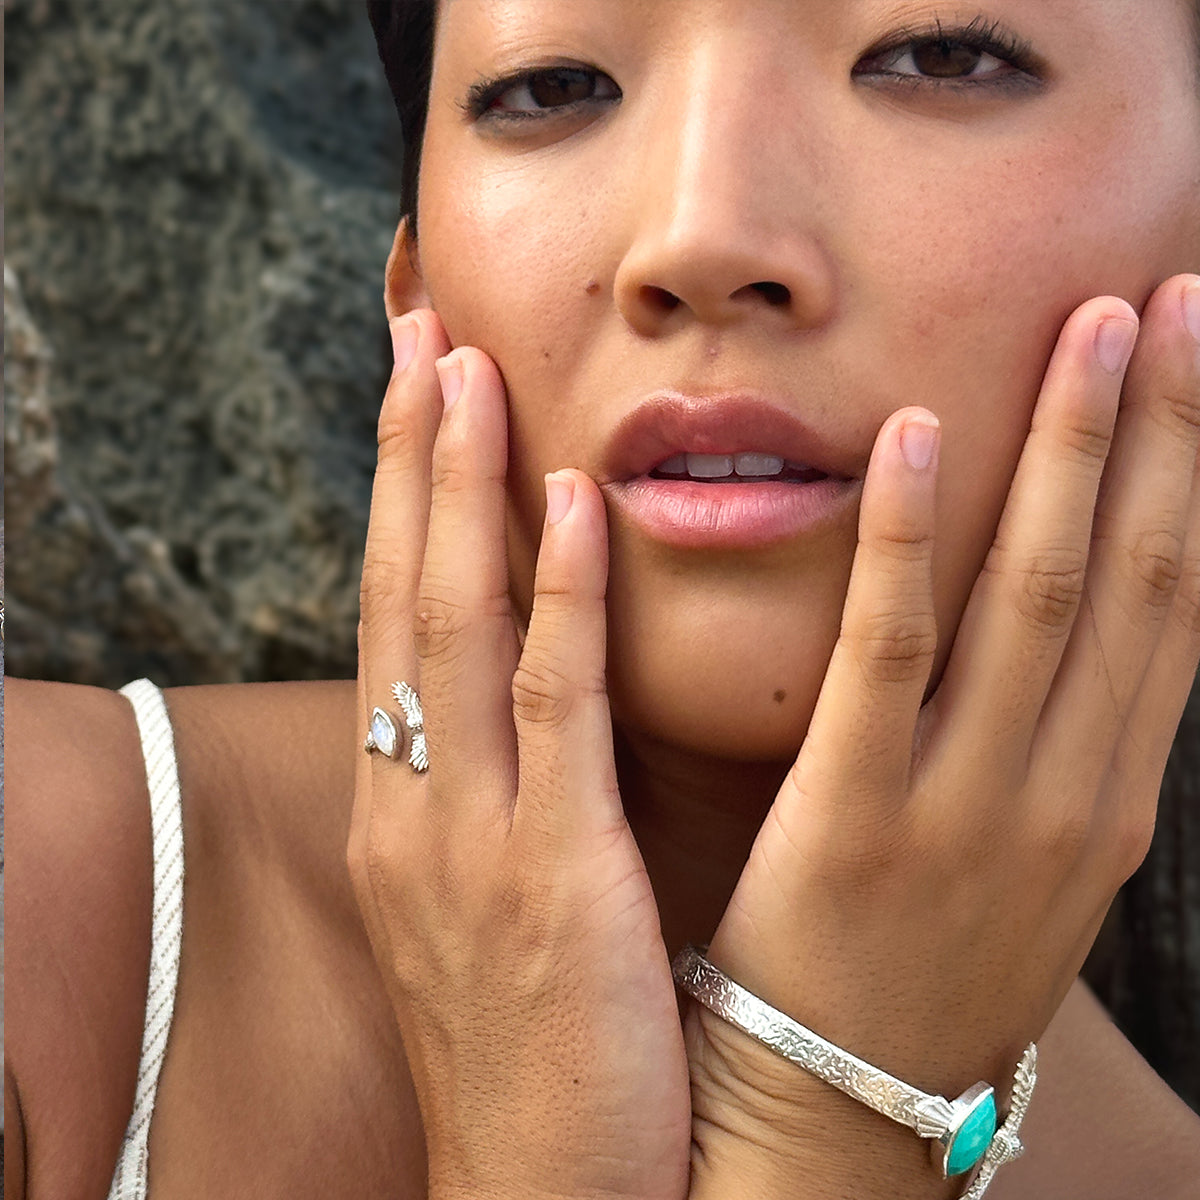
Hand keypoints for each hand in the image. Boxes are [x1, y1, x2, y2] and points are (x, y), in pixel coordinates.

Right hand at [346, 310, 689, 1199]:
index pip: (396, 618)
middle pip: (401, 595)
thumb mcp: (495, 898)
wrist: (546, 1197)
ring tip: (462, 371)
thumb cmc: (538, 1041)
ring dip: (453, 490)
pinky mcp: (549, 876)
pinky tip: (566, 503)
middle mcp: (416, 802)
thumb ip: (508, 788)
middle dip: (405, 459)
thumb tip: (539, 687)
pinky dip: (554, 598)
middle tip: (419, 335)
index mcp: (409, 805)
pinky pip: (551, 709)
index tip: (417, 395)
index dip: (400, 500)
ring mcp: (470, 836)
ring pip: (451, 627)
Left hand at [687, 275, 1199, 1196]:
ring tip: (1092, 328)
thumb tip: (1067, 648)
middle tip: (1175, 300)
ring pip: (1040, 597)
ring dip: (1073, 453)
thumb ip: (1046, 748)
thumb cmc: (923, 965)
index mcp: (1104, 794)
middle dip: (1163, 433)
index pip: (1174, 607)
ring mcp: (968, 801)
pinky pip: (890, 653)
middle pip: (1134, 577)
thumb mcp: (1021, 860)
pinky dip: (911, 538)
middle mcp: (1064, 788)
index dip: (1196, 476)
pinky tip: (914, 432)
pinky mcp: (857, 812)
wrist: (839, 1101)